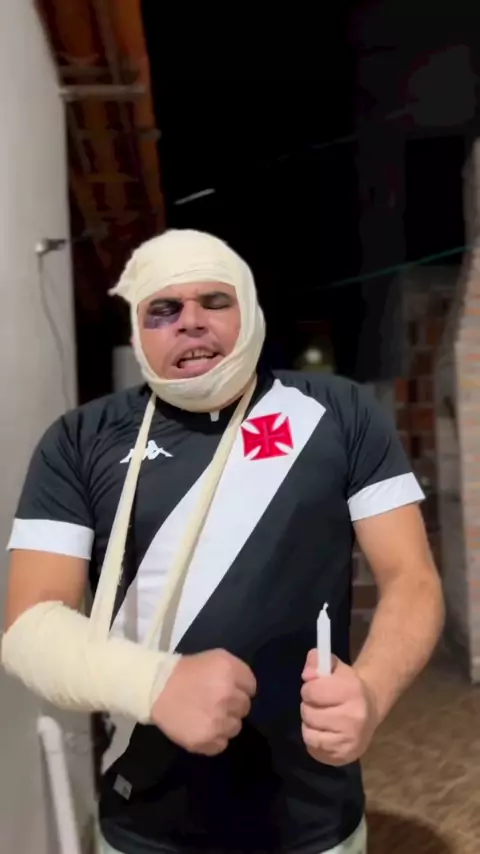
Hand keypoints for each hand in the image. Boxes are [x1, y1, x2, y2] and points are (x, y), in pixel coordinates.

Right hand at [151, 649, 255, 755]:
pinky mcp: (206, 740)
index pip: (251, 687)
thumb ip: (236, 671)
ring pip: (235, 727)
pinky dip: (214, 739)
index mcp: (230, 672)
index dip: (239, 687)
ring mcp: (218, 721)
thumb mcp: (215, 658)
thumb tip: (247, 690)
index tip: (227, 687)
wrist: (156, 688)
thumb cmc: (187, 671)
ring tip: (207, 715)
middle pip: (245, 707)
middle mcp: (228, 696)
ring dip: (225, 723)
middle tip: (215, 701)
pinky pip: (222, 744)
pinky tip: (201, 727)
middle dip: (233, 705)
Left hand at [300, 650, 377, 765]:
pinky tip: (324, 732)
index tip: (316, 688)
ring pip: (309, 733)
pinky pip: (314, 749)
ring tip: (321, 718)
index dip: (309, 688)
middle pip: (308, 713)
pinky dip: (314, 739)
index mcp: (352, 691)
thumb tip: (307, 675)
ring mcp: (350, 740)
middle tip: (319, 704)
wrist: (370, 709)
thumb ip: (317, 661)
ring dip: (310, 724)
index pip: (313, 691)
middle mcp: (354, 717)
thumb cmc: (348, 686)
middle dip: (309, 706)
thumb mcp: (334, 667)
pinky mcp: (345, 756)